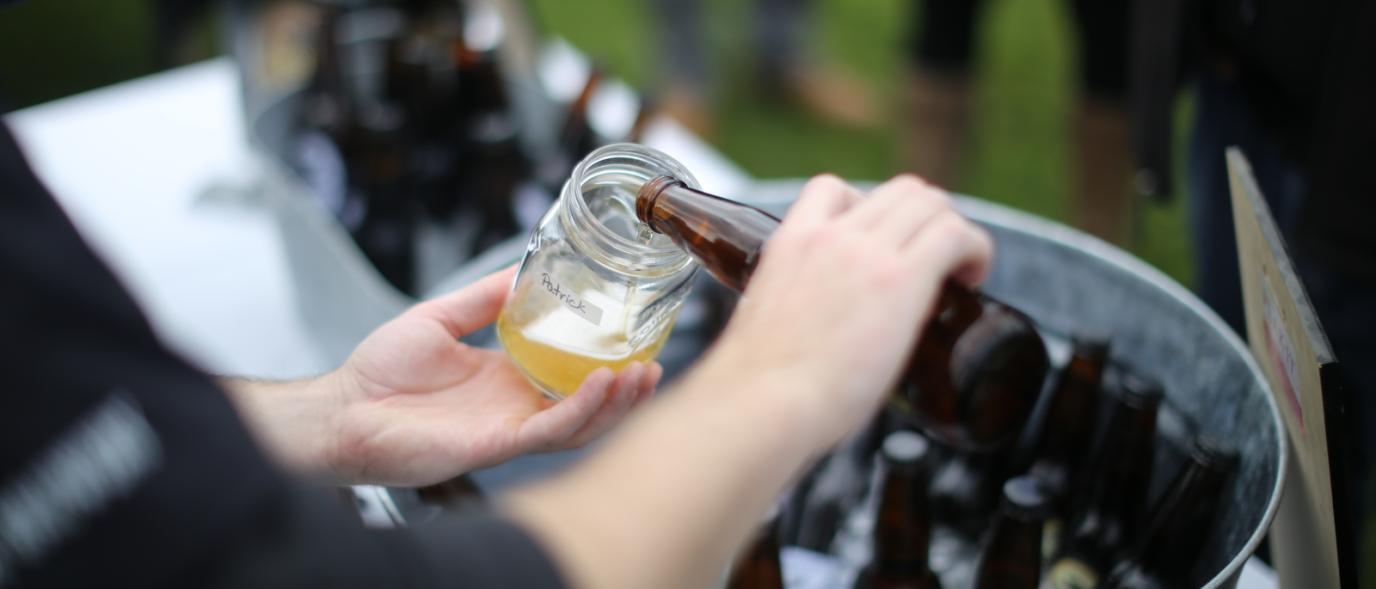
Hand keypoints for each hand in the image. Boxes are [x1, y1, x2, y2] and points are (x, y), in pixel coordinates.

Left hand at [324, 267, 660, 485]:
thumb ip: (483, 299)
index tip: (640, 343)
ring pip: (579, 425)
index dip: (609, 367)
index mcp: (508, 382)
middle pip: (588, 409)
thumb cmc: (379, 370)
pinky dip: (579, 410)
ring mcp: (508, 430)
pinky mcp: (493, 445)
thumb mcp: (441, 316)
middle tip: (657, 365)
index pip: (571, 379)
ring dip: (615, 403)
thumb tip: (520, 269)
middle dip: (627, 392)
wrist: (342, 407)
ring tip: (643, 375)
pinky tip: (601, 385)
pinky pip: (547, 432)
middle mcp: (515, 410)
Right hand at [702, 174, 991, 445]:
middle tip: (934, 262)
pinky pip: (955, 234)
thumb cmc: (759, 387)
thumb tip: (808, 344)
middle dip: (925, 220)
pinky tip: (973, 277)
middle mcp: (832, 236)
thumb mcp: (764, 324)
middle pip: (899, 190)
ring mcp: (866, 253)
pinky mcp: (901, 279)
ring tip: (959, 273)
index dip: (869, 207)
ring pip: (931, 203)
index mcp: (791, 242)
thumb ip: (790, 314)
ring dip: (954, 231)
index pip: (833, 189)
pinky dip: (976, 248)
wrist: (763, 402)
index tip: (883, 244)